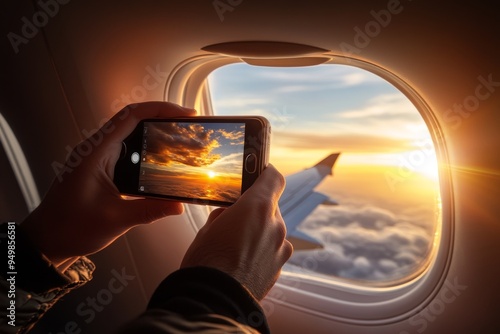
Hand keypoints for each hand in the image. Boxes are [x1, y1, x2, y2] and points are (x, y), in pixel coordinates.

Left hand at [21, 102, 194, 270]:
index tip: (185, 114)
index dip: (161, 109)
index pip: (131, 116)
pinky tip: (164, 161)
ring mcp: (97, 158)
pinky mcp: (101, 168)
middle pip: (133, 120)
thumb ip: (149, 211)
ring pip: (131, 135)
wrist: (46, 241)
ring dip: (156, 134)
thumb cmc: (70, 228)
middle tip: (189, 126)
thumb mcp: (115, 220)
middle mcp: (96, 150)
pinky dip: (147, 151)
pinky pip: (127, 151)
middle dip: (163, 118)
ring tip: (182, 140)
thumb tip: (179, 205)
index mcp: (95, 153)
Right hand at [180, 165, 292, 299]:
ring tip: (237, 246)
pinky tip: (243, 261)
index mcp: (257, 207)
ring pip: (272, 229)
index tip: (260, 173)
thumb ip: (226, 214)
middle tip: (236, 220)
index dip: (266, 174)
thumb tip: (230, 214)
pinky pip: (273, 249)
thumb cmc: (206, 261)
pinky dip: (262, 250)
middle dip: (256, 210)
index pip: (274, 178)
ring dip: (259, 231)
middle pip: (271, 207)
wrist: (213, 300)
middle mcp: (276, 225)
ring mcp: (280, 247)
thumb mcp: (208, 228)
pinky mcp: (279, 267)